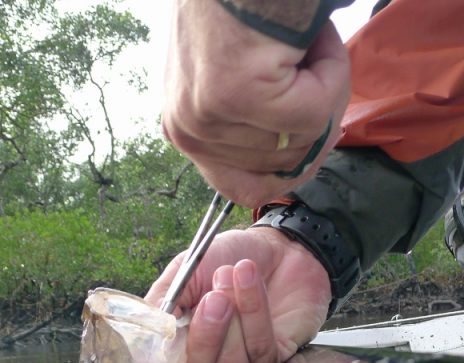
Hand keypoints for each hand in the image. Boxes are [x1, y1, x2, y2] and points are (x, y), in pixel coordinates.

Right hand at [146, 227, 330, 362]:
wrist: (274, 246)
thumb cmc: (225, 261)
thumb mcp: (184, 272)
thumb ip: (163, 300)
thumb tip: (154, 326)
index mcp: (178, 353)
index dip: (169, 355)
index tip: (177, 319)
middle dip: (206, 339)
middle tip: (216, 297)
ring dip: (236, 320)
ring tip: (235, 275)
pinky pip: (261, 354)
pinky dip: (256, 313)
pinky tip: (251, 279)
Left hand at [162, 0, 349, 206]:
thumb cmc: (239, 2)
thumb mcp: (232, 75)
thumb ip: (251, 123)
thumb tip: (300, 156)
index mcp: (185, 129)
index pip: (243, 188)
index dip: (291, 173)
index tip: (318, 143)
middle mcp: (189, 130)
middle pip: (284, 165)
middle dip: (316, 115)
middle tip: (315, 62)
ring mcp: (211, 115)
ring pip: (304, 137)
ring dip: (326, 85)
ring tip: (308, 43)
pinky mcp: (240, 94)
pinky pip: (315, 111)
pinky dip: (332, 72)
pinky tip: (316, 40)